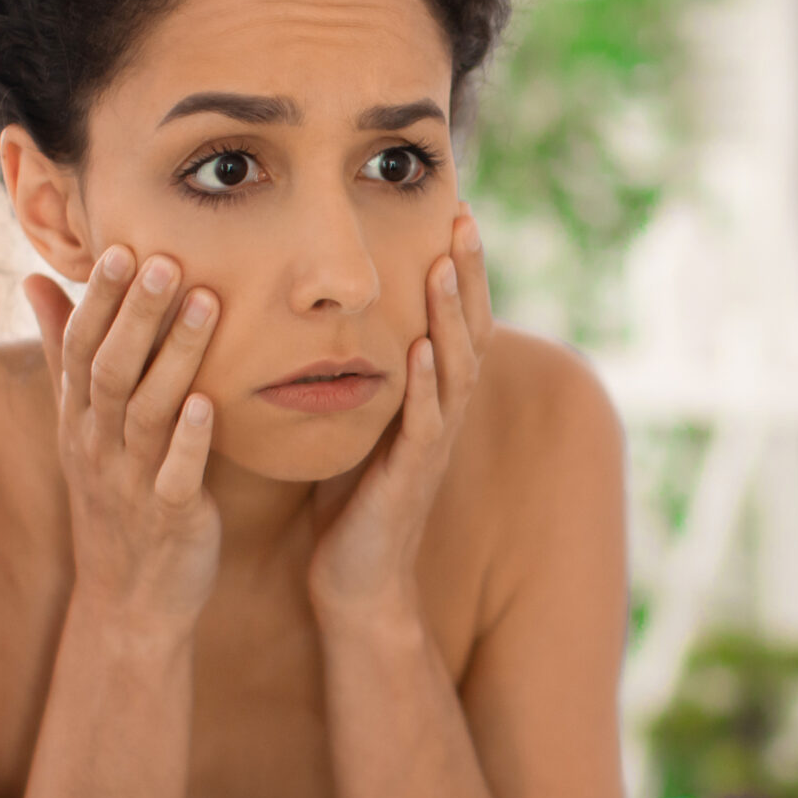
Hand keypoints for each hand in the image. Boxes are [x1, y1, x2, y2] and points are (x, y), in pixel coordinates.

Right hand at [25, 247, 221, 628]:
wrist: (129, 600)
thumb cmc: (113, 498)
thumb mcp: (79, 426)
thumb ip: (61, 352)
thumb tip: (37, 280)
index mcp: (78, 420)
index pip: (80, 348)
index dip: (99, 299)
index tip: (122, 246)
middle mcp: (97, 446)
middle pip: (111, 370)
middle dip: (137, 314)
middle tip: (165, 258)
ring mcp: (132, 482)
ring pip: (148, 411)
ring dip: (175, 356)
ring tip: (205, 304)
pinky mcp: (171, 517)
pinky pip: (178, 474)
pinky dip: (192, 438)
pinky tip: (211, 402)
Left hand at [307, 204, 493, 622]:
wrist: (356, 586)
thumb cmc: (349, 509)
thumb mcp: (356, 429)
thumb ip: (359, 383)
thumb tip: (328, 328)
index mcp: (429, 400)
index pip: (452, 322)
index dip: (457, 270)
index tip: (450, 212)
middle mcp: (441, 416)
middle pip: (469, 331)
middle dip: (467, 273)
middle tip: (462, 215)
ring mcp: (431, 446)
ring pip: (454, 368)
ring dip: (450, 315)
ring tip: (443, 263)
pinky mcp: (410, 477)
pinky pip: (424, 423)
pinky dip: (425, 383)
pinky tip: (419, 347)